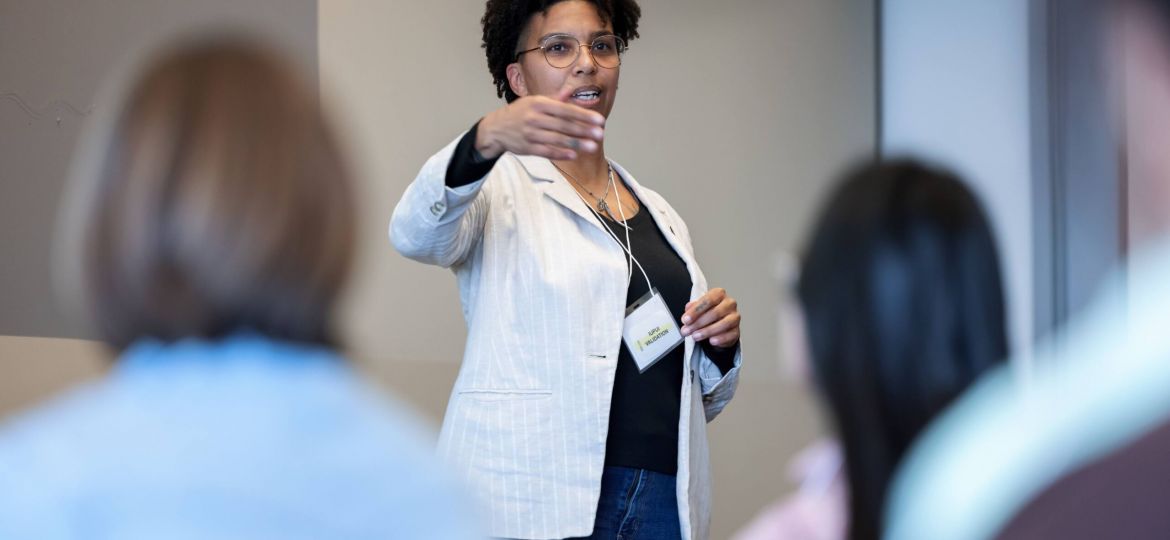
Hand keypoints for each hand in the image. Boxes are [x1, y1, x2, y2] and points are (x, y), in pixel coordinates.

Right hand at [475, 88, 605, 160]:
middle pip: (563, 125)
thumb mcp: (535, 101)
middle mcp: (534, 118)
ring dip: (576, 143)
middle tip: (600, 135)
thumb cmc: (520, 113)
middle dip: (584, 130)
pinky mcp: (527, 147)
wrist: (496, 128)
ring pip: (557, 139)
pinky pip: (546, 151)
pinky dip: (560, 153)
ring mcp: (530, 133)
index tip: (600, 121)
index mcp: (539, 104)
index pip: (566, 110)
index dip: (584, 115)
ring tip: (592, 147)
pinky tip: (573, 154)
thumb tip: (571, 92)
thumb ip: (554, 99)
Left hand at [681, 288, 739, 348]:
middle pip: (715, 312)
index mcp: (719, 294)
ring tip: (695, 336)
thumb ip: (692, 308)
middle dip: (699, 323)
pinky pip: (730, 335)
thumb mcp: (697, 308)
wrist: (718, 326)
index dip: (696, 311)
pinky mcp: (737, 331)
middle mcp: (729, 303)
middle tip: (687, 330)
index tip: (686, 320)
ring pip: (724, 323)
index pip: (708, 300)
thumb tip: (688, 310)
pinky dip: (720, 338)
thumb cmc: (707, 313)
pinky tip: (711, 341)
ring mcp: (735, 317)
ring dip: (707, 331)